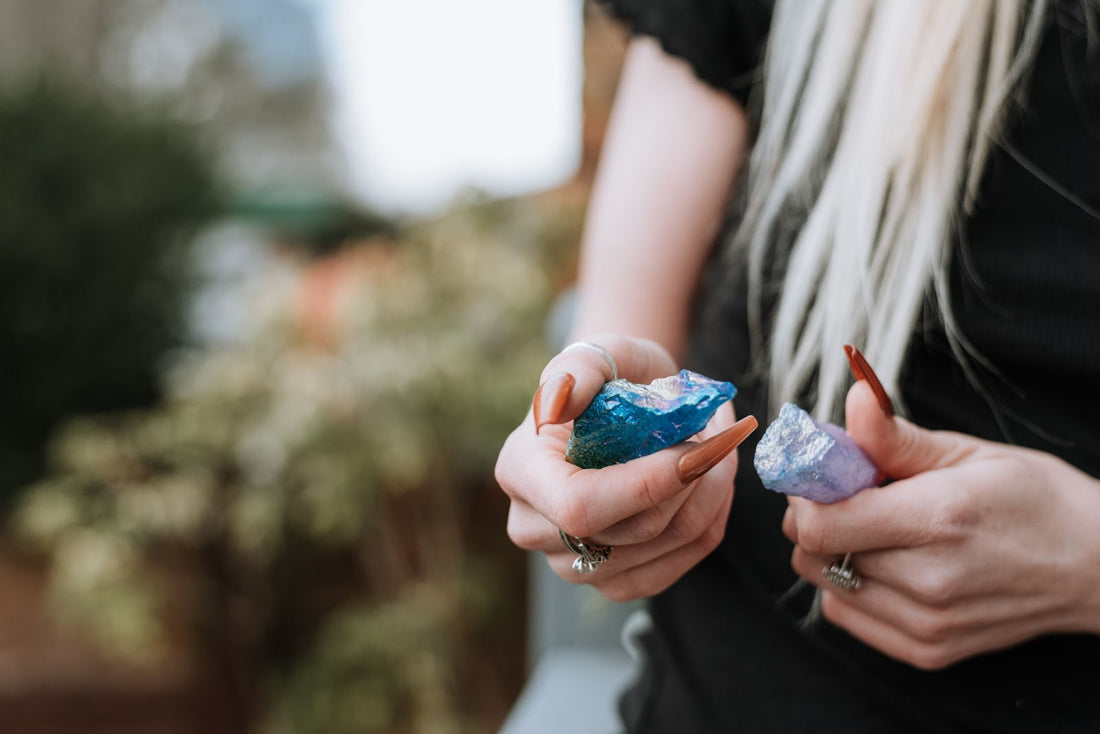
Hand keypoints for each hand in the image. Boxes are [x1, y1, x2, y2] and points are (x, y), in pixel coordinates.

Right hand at [495, 333, 755, 600]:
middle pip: (633, 530)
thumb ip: (578, 369)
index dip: (647, 485)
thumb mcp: (600, 352)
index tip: (700, 445)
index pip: (579, 506)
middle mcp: (534, 527)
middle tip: (723, 431)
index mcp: (520, 471)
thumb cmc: (611, 375)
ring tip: (719, 446)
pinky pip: (680, 564)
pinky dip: (711, 519)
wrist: (622, 406)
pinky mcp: (612, 580)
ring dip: (712, 495)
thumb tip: (557, 404)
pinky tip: (713, 482)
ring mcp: (571, 563)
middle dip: (695, 479)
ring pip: (666, 547)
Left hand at [784, 379, 1099, 669]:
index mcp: (937, 521)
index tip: (820, 474)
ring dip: (830, 551)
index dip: (804, 493)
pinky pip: (845, 614)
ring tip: (877, 529)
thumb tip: (851, 397)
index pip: (820, 523)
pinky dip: (848, 586)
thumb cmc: (1033, 500)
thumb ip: (894, 436)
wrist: (1095, 568)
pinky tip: (886, 563)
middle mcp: (929, 582)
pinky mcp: (925, 651)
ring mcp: (927, 625)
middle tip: (851, 495)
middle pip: (812, 552)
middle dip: (815, 515)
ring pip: (822, 583)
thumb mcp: (966, 453)